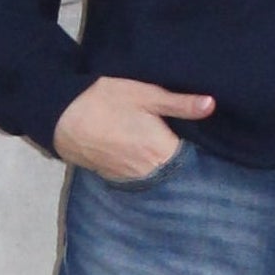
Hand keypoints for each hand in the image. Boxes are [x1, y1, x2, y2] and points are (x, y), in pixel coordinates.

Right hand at [53, 77, 214, 176]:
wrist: (62, 118)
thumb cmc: (105, 101)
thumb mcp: (145, 94)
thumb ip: (180, 104)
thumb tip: (212, 105)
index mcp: (163, 152)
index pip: (194, 160)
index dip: (199, 150)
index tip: (202, 140)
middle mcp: (151, 173)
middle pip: (177, 171)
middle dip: (182, 159)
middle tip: (181, 141)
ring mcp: (133, 180)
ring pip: (159, 176)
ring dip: (163, 165)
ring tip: (161, 147)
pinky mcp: (118, 180)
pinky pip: (141, 178)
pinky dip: (145, 168)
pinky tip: (141, 154)